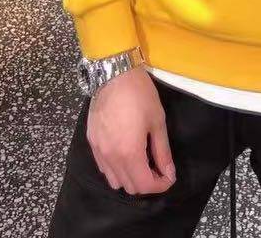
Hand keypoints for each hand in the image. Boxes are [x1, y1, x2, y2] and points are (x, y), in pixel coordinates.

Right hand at [87, 66, 175, 195]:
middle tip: (157, 168)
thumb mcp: (157, 121)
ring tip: (141, 161)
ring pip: (114, 180)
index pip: (145, 185)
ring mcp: (99, 151)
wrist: (114, 73)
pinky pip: (103, 167)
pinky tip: (124, 153)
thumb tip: (169, 173)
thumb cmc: (140, 94)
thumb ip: (163, 151)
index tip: (169, 176)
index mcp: (130, 153)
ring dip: (130, 177)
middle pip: (129, 187)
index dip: (160, 185)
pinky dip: (116, 169)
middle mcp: (111, 157)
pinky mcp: (91, 142)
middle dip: (147, 182)